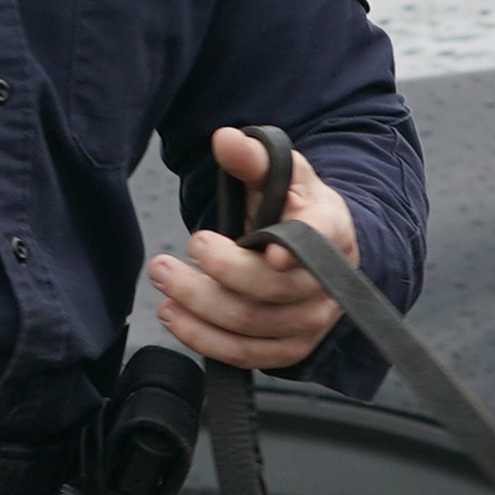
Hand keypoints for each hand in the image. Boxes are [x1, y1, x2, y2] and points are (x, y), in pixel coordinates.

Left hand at [144, 125, 354, 370]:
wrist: (320, 252)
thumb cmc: (297, 210)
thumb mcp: (282, 175)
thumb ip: (253, 158)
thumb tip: (225, 139)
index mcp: (330, 231)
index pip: (318, 241)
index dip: (294, 249)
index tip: (267, 248)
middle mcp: (327, 284)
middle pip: (269, 289)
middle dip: (214, 273)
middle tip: (166, 259)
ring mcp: (310, 321)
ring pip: (250, 323)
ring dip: (197, 306)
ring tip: (163, 279)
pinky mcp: (290, 349)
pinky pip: (245, 355)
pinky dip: (203, 338)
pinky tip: (175, 316)